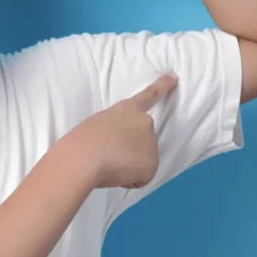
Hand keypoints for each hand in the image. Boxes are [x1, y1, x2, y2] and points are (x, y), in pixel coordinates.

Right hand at [67, 74, 177, 188]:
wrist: (85, 157)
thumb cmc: (82, 140)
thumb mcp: (100, 125)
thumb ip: (116, 130)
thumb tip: (123, 150)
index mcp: (128, 109)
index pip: (149, 95)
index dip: (163, 85)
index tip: (174, 77)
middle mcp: (146, 123)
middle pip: (142, 140)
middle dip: (131, 149)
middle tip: (109, 154)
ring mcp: (152, 143)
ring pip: (140, 161)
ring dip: (128, 165)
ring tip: (108, 163)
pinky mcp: (152, 165)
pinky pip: (140, 177)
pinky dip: (129, 180)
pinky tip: (115, 174)